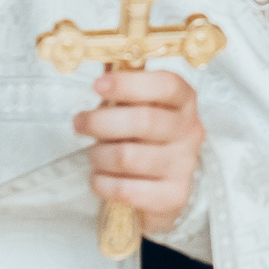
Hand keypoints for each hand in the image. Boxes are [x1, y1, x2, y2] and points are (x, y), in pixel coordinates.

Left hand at [73, 70, 204, 231]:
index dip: (130, 83)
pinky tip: (101, 178)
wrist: (164, 190)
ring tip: (94, 155)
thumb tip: (101, 73)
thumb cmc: (145, 141)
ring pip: (127, 156)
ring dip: (99, 155)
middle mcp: (190, 132)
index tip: (98, 85)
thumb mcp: (141, 111)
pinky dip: (102, 183)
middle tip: (79, 123)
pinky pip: (125, 189)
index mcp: (184, 103)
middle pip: (143, 120)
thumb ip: (125, 93)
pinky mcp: (172, 195)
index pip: (167, 85)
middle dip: (101, 121)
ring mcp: (184, 165)